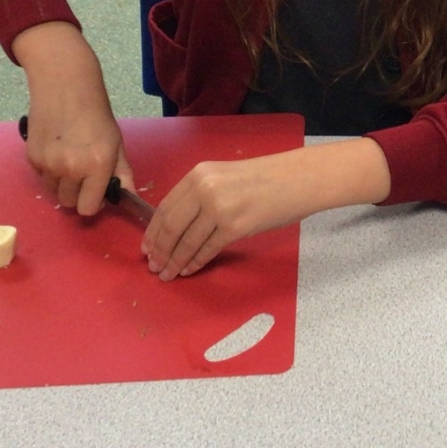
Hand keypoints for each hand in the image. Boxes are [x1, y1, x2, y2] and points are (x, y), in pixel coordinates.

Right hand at [13, 21, 126, 215]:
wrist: (65, 85)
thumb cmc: (96, 113)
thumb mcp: (116, 142)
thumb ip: (122, 172)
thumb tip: (130, 197)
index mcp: (97, 165)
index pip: (88, 208)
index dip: (93, 202)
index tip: (96, 191)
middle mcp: (71, 168)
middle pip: (69, 203)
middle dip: (77, 194)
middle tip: (83, 174)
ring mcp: (48, 164)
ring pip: (53, 192)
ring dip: (62, 183)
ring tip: (69, 159)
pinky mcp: (31, 157)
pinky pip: (41, 177)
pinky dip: (48, 170)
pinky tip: (56, 149)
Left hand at [143, 139, 390, 280]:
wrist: (299, 179)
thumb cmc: (267, 178)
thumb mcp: (225, 177)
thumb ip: (201, 194)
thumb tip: (178, 224)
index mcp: (199, 174)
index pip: (165, 207)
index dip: (153, 232)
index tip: (147, 247)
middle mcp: (204, 188)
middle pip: (171, 226)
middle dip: (160, 250)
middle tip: (154, 266)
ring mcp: (218, 208)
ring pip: (187, 241)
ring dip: (175, 261)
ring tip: (168, 273)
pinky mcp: (234, 226)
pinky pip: (207, 249)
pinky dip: (195, 262)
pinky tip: (189, 269)